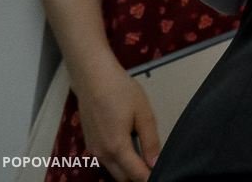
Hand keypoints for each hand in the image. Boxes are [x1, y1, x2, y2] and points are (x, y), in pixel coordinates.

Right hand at [75, 61, 158, 181]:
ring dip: (127, 170)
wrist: (94, 78)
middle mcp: (101, 153)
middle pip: (122, 178)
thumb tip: (156, 162)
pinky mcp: (90, 143)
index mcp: (116, 147)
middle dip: (138, 177)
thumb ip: (150, 142)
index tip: (161, 175)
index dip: (149, 178)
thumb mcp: (143, 114)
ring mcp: (93, 149)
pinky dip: (118, 162)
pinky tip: (130, 150)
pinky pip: (105, 161)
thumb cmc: (119, 91)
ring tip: (145, 160)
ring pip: (113, 171)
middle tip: (155, 168)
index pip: (135, 174)